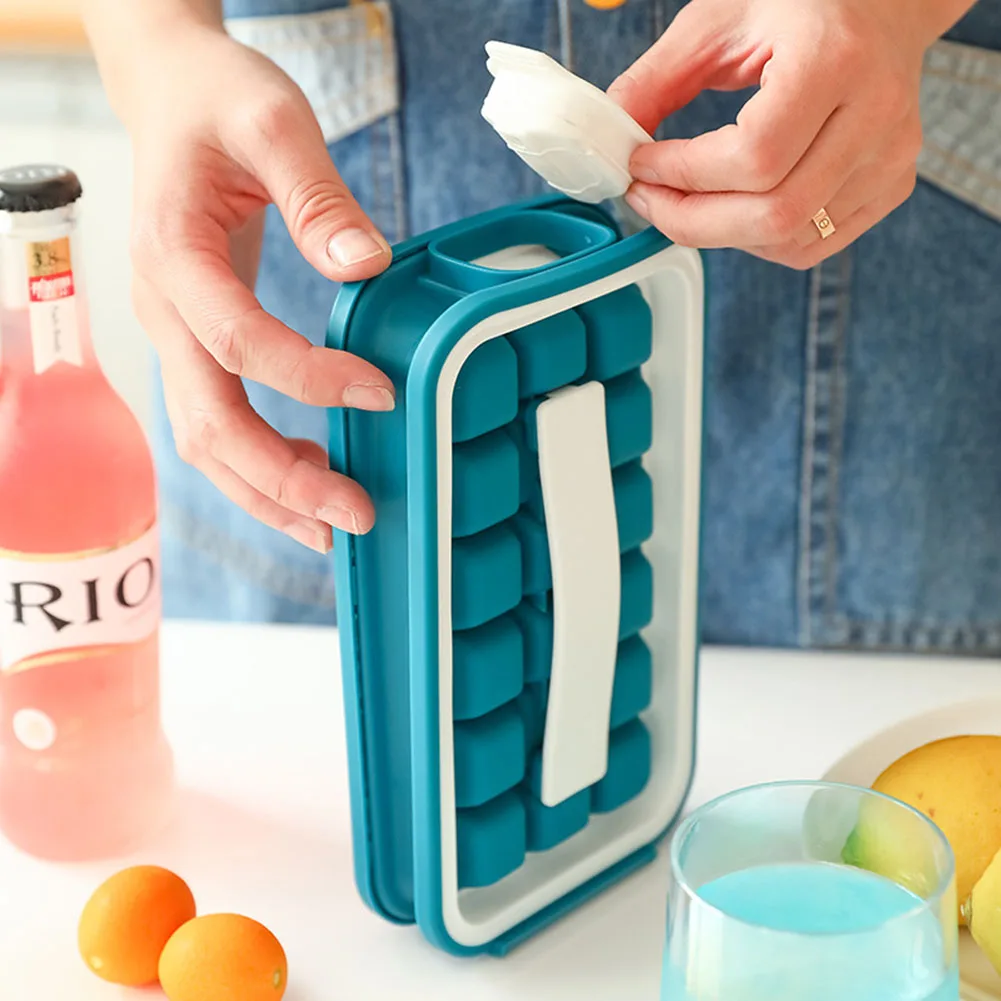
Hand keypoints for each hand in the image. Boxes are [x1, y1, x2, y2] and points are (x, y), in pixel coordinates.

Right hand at [125, 24, 393, 552]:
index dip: (309, 378)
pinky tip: (311, 481)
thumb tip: (366, 267)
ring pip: (206, 442)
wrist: (173, 100)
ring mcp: (175, 335)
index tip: (383, 391)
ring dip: (269, 492)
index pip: (237, 341)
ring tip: (334, 526)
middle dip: (281, 480)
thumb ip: (317, 196)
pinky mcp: (197, 345)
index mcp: (173, 255)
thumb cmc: (218, 104)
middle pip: (208, 423)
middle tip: (355, 515)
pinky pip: (220, 422)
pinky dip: (262, 466)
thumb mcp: (273, 122)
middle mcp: (163, 310)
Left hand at [609, 0, 967, 268]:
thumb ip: (657, 80)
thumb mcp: (719, 19)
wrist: (885, 2)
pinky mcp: (891, 185)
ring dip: (721, 234)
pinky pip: (811, 245)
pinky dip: (758, 240)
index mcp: (835, 60)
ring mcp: (889, 157)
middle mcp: (876, 115)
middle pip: (774, 214)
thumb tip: (609, 137)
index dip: (684, 175)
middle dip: (692, 221)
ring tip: (688, 200)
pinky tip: (734, 207)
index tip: (641, 165)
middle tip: (650, 199)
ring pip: (789, 239)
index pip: (755, 157)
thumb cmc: (802, 1)